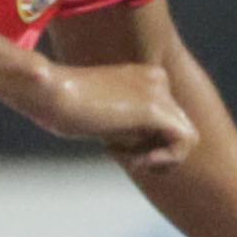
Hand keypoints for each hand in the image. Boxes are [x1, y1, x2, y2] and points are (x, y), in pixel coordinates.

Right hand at [20, 56, 193, 173]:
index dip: (142, 143)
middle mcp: (157, 80)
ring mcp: (158, 92)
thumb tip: (144, 151)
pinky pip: (184, 142)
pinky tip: (137, 160)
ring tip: (130, 159)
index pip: (165, 120)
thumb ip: (122, 126)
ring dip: (159, 158)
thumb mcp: (97, 115)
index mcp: (144, 76)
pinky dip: (164, 160)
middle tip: (118, 152)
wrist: (50, 93)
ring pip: (186, 138)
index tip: (109, 143)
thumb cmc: (58, 108)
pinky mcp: (156, 110)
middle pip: (177, 130)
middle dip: (151, 151)